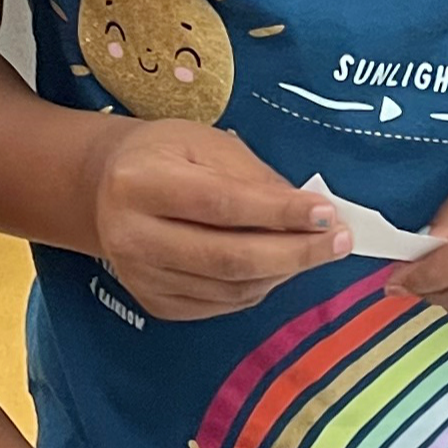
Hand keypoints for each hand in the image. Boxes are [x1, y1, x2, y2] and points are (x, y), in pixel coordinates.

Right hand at [85, 118, 347, 322]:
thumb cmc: (165, 155)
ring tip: (314, 249)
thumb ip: (255, 178)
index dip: (279, 212)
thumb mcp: (205, 144)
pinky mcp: (154, 303)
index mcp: (139, 183)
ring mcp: (140, 277)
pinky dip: (260, 286)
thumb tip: (311, 214)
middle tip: (340, 242)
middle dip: (294, 252)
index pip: (221, 204)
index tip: (328, 213)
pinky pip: (222, 304)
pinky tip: (278, 265)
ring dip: (283, 271)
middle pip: (227, 257)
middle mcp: (131, 236)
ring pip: (230, 286)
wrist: (106, 189)